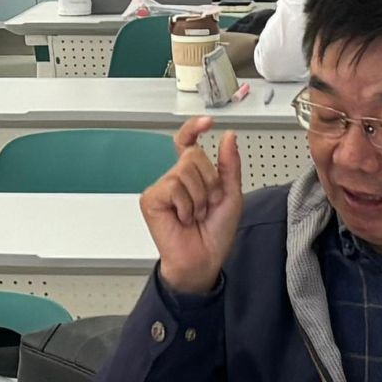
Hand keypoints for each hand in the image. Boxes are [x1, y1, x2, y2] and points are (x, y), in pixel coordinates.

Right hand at [141, 116, 243, 295]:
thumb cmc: (215, 233)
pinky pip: (173, 187)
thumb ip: (229, 165)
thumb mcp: (231, 195)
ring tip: (195, 215)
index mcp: (193, 175)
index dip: (194, 128)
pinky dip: (186, 205)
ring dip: (199, 197)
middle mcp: (175, 178)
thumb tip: (228, 137)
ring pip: (184, 171)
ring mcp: (161, 188)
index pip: (188, 143)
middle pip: (193, 155)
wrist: (203, 260)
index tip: (207, 122)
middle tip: (207, 204)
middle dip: (209, 181)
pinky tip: (182, 219)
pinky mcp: (151, 199)